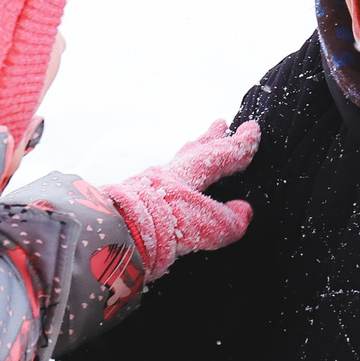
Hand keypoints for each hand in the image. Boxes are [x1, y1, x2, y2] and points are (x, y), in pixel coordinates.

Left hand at [102, 119, 258, 278]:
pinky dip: (174, 178)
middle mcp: (164, 175)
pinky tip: (169, 187)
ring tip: (195, 147)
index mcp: (184, 174)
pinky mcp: (132, 203)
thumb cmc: (157, 227)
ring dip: (189, 155)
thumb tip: (244, 212)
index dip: (238, 146)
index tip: (251, 130)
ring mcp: (145, 187)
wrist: (108, 237)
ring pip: (175, 165)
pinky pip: (161, 183)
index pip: (218, 155)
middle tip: (220, 123)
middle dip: (209, 139)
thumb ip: (227, 221)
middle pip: (192, 152)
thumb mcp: (203, 227)